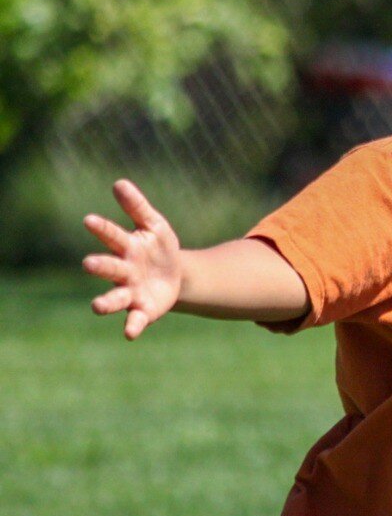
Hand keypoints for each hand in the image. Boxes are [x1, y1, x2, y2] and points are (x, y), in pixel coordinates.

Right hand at [83, 180, 182, 339]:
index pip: (111, 235)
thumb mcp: (155, 225)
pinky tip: (130, 333)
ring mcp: (130, 292)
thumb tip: (119, 182)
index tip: (89, 220)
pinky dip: (132, 326)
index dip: (101, 229)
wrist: (178, 276)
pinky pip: (135, 320)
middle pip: (109, 268)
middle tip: (89, 263)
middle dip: (100, 266)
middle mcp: (123, 271)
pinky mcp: (143, 310)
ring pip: (114, 298)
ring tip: (97, 306)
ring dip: (105, 302)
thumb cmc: (160, 248)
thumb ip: (137, 207)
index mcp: (126, 247)